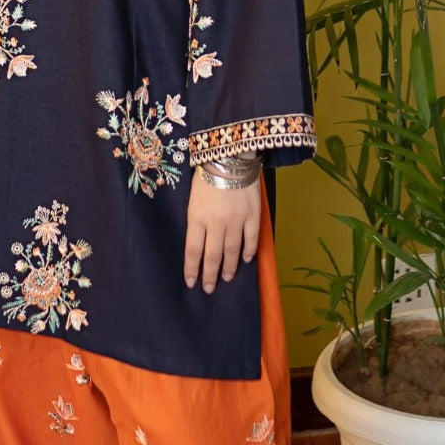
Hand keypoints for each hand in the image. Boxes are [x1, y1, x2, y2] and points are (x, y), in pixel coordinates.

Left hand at [183, 169, 260, 293]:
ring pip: (232, 251)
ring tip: (227, 278)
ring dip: (229, 267)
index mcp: (197, 217)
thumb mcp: (193, 198)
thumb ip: (197, 220)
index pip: (193, 250)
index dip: (192, 269)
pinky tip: (246, 259)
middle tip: (209, 288)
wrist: (230, 155)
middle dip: (210, 275)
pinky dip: (249, 252)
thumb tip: (199, 243)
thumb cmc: (207, 174)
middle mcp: (216, 223)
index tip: (191, 282)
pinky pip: (251, 239)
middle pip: (212, 256)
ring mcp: (236, 220)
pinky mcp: (253, 215)